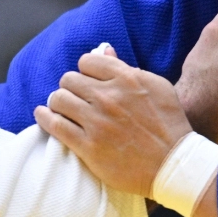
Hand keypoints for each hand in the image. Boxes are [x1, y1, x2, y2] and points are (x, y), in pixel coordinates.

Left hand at [34, 50, 191, 196]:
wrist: (175, 165)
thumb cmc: (169, 125)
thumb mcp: (157, 87)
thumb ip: (127, 68)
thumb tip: (104, 51)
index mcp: (126, 79)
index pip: (87, 61)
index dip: (85, 71)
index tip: (88, 81)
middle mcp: (109, 97)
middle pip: (69, 79)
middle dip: (71, 87)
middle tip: (75, 97)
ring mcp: (97, 122)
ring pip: (59, 99)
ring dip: (58, 102)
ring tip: (62, 107)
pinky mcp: (89, 147)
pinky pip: (55, 125)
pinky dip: (44, 117)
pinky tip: (42, 114)